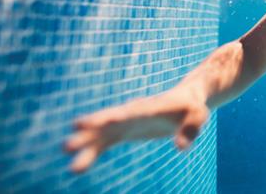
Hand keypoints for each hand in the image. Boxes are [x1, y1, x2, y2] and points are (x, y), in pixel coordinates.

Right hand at [63, 88, 209, 173]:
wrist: (187, 100)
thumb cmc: (193, 106)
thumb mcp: (198, 115)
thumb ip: (190, 130)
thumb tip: (180, 148)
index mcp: (147, 108)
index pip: (126, 114)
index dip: (107, 119)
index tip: (86, 124)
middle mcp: (132, 114)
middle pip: (107, 122)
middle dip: (88, 132)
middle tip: (67, 144)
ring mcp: (126, 122)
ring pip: (101, 134)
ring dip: (85, 145)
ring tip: (67, 157)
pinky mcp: (125, 131)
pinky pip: (105, 142)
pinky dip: (93, 151)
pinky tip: (79, 166)